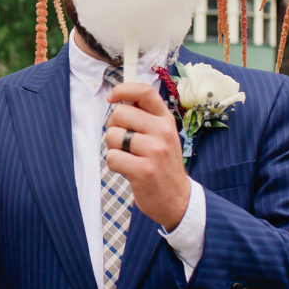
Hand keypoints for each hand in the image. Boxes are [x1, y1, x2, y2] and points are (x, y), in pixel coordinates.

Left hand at [104, 83, 189, 231]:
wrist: (176, 198)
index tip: (112, 97)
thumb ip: (145, 117)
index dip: (123, 89)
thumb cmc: (162, 164)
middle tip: (124, 142)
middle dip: (114, 127)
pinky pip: (112, 157)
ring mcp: (155, 150)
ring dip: (113, 148)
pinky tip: (128, 170)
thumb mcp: (162, 135)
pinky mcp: (144, 170)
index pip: (145, 92)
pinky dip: (114, 165)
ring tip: (129, 157)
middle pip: (120, 113)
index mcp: (166, 119)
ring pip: (113, 136)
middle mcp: (163, 131)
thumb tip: (120, 98)